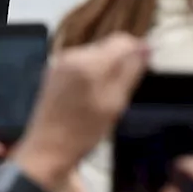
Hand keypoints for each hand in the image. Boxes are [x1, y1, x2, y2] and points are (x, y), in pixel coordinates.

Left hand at [11, 34, 149, 191]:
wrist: (46, 150)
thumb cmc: (83, 132)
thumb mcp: (115, 103)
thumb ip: (131, 71)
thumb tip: (146, 48)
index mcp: (88, 63)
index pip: (122, 40)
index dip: (138, 51)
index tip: (146, 68)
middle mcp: (71, 56)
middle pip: (108, 46)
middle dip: (122, 62)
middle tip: (125, 90)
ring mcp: (60, 63)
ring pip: (96, 54)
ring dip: (108, 69)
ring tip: (108, 96)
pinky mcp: (54, 72)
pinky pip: (82, 63)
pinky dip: (93, 74)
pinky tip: (92, 95)